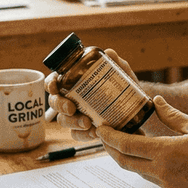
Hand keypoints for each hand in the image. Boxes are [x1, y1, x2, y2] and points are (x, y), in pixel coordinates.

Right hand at [45, 48, 170, 141]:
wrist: (137, 109)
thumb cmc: (123, 87)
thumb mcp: (122, 74)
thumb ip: (116, 63)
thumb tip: (110, 53)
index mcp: (74, 82)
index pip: (55, 82)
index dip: (51, 84)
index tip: (55, 87)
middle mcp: (71, 99)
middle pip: (55, 102)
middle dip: (60, 105)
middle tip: (72, 108)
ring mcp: (76, 116)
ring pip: (64, 120)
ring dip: (73, 122)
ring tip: (88, 123)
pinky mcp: (84, 130)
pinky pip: (78, 135)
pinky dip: (84, 135)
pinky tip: (94, 133)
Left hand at [97, 95, 187, 187]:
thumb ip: (172, 116)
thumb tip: (156, 102)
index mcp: (166, 151)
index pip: (127, 145)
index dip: (110, 137)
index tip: (101, 128)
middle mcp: (162, 170)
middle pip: (124, 161)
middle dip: (110, 149)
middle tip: (103, 136)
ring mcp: (167, 183)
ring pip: (136, 170)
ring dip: (126, 157)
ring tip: (123, 143)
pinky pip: (150, 177)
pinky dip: (142, 165)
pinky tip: (146, 155)